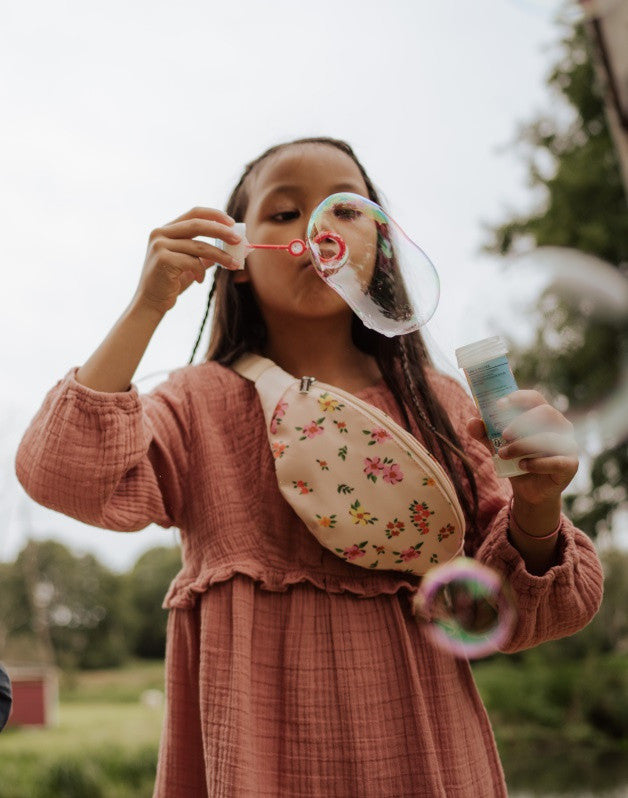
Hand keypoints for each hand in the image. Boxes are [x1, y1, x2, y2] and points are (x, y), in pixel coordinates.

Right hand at [133, 207, 242, 315]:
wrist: (151, 302)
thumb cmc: (172, 283)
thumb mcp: (191, 264)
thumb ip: (206, 254)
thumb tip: (231, 246)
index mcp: (166, 230)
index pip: (194, 213)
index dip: (215, 215)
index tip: (232, 223)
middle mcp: (160, 233)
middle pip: (197, 224)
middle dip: (221, 231)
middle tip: (239, 240)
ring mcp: (160, 245)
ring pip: (199, 246)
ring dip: (220, 256)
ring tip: (233, 264)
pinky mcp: (163, 259)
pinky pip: (192, 262)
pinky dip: (201, 271)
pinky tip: (200, 280)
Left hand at [466, 390, 577, 505]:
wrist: (530, 490)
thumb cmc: (517, 460)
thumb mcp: (497, 445)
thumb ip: (485, 434)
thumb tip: (471, 422)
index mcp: (543, 415)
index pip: (535, 398)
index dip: (518, 398)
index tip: (499, 405)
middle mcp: (560, 426)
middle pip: (546, 413)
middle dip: (522, 422)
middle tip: (503, 434)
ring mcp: (568, 445)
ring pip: (549, 438)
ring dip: (523, 445)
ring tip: (504, 454)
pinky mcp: (570, 465)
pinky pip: (556, 461)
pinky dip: (537, 463)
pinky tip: (522, 466)